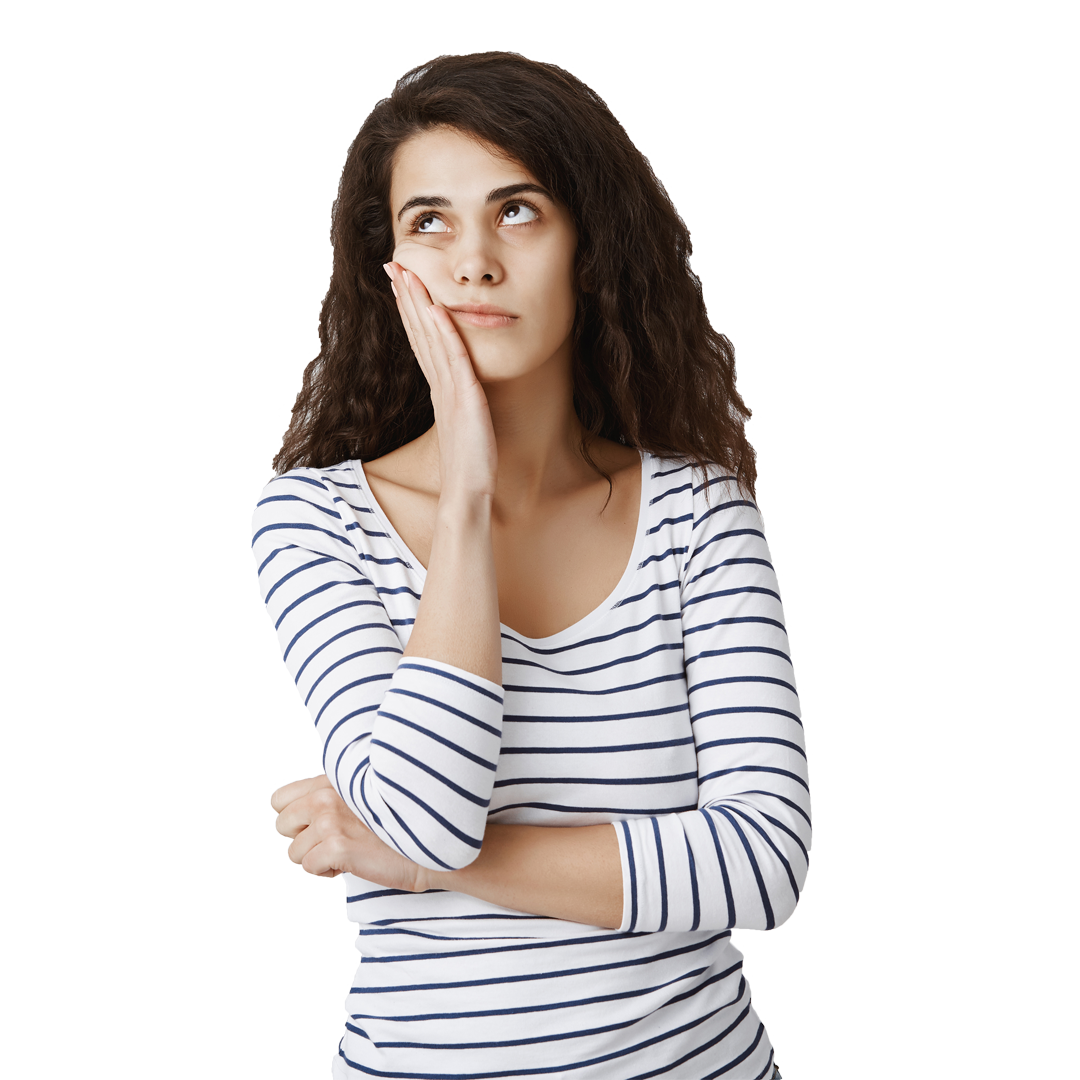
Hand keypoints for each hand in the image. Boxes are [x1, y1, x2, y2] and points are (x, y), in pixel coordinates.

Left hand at [271, 774, 427, 892]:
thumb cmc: (399, 822)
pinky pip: (309, 867)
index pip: (281, 798)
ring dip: (317, 858)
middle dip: (303, 838)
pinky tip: (351, 862)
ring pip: (294, 852)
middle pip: (282, 825)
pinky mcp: (338, 847)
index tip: (316, 825)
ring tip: (347, 851)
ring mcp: (331, 820)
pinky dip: (328, 871)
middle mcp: (327, 796)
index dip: (296, 817)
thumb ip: (333, 795)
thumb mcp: (363, 793)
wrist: (427, 844)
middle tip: (332, 840)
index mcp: (332, 780)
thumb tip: (305, 813)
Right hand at [383, 261, 498, 501]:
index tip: (401, 282)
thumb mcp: (463, 422)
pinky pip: (453, 358)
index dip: (410, 310)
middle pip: (419, 331)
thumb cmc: (470, 463)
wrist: (468, 490)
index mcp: (440, 387)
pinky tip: (436, 308)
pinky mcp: (463, 398)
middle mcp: (440, 383)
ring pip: (430, 337)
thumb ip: (460, 401)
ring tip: (407, 273)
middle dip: (406, 296)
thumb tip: (460, 389)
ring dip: (418, 303)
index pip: (421, 340)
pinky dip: (444, 331)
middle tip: (393, 265)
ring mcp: (449, 389)